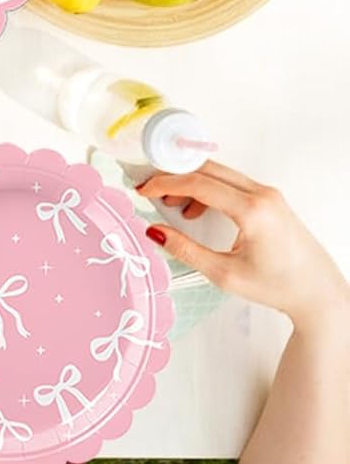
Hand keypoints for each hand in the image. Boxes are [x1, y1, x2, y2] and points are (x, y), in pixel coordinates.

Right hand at [138, 161, 349, 329]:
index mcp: (253, 211)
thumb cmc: (280, 287)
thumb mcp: (225, 274)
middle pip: (206, 169)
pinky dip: (208, 190)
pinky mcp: (270, 199)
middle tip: (151, 190)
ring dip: (190, 183)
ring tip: (173, 205)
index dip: (164, 183)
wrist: (319, 294)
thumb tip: (155, 232)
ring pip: (218, 173)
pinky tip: (197, 210)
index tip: (144, 190)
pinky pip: (231, 183)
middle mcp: (263, 195)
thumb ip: (185, 250)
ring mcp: (269, 195)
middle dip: (173, 177)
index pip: (198, 182)